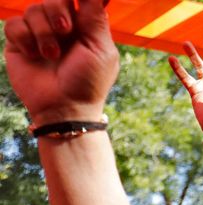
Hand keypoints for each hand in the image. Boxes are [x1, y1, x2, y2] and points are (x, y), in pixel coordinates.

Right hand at [3, 0, 118, 126]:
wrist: (63, 107)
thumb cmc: (88, 82)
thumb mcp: (100, 50)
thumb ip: (95, 19)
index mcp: (85, 26)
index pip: (79, 0)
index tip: (72, 17)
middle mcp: (62, 27)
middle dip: (57, 10)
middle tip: (65, 30)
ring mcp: (40, 34)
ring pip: (33, 10)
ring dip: (43, 32)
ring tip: (51, 55)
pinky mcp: (20, 43)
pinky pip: (14, 24)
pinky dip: (24, 38)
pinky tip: (33, 55)